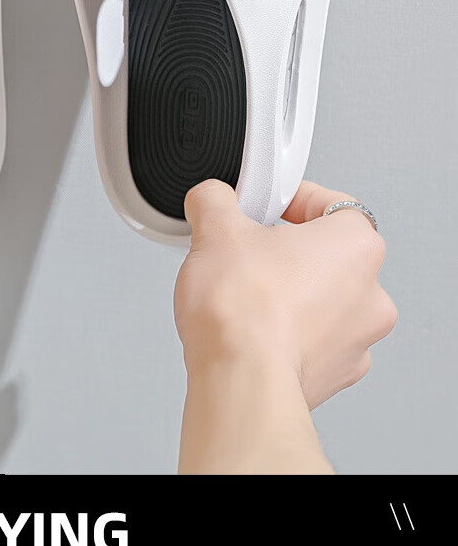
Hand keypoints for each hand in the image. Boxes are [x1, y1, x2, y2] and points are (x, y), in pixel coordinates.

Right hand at [174, 179, 396, 408]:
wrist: (241, 383)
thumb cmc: (245, 311)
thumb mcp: (216, 227)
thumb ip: (215, 199)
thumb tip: (211, 198)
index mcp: (357, 245)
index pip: (333, 203)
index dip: (292, 199)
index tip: (265, 204)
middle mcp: (371, 294)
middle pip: (327, 254)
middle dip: (287, 250)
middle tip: (249, 250)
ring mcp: (357, 340)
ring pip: (322, 300)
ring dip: (289, 293)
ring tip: (246, 293)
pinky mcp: (334, 374)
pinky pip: (312, 339)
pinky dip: (287, 332)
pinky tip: (252, 328)